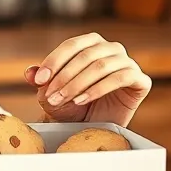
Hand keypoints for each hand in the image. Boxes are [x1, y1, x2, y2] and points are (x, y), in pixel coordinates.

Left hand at [24, 32, 151, 126]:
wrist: (95, 126)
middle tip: (51, 96)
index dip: (54, 61)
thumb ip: (41, 80)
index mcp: (91, 43)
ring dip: (78, 84)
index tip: (39, 80)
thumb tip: (30, 73)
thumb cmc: (74, 106)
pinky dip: (97, 89)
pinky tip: (82, 100)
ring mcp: (128, 63)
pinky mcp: (140, 80)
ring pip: (101, 66)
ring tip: (64, 100)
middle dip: (64, 77)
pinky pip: (120, 78)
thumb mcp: (52, 93)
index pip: (71, 46)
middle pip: (85, 55)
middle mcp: (111, 48)